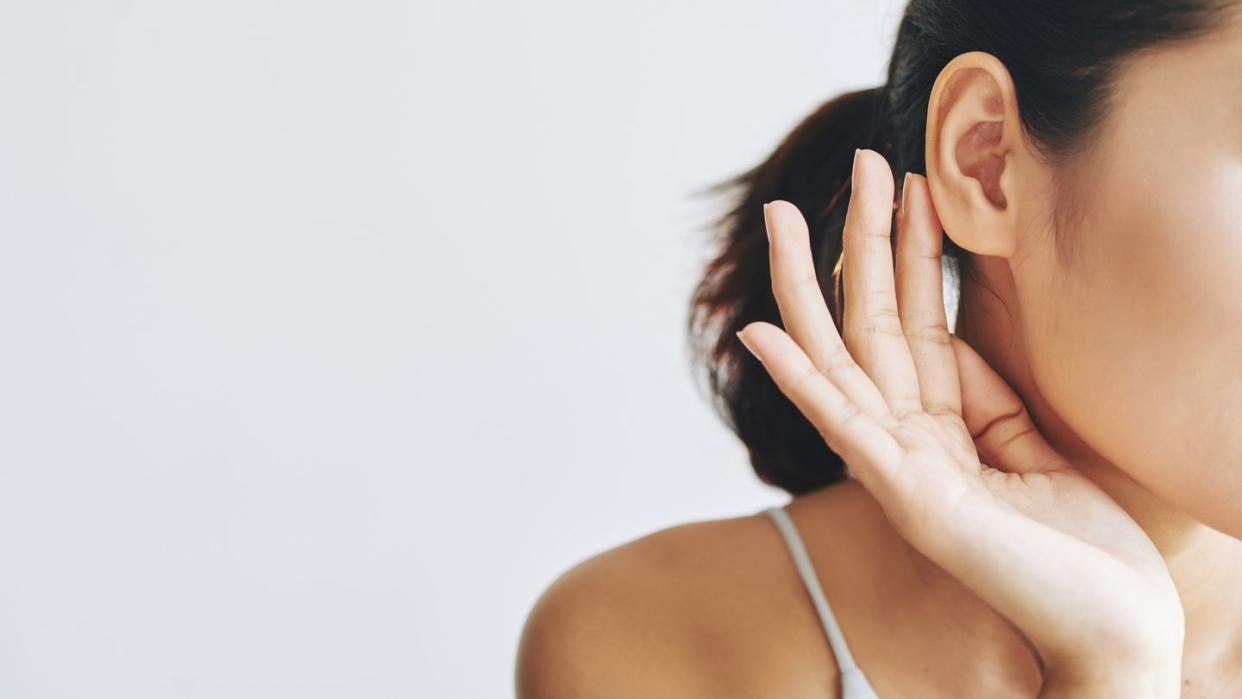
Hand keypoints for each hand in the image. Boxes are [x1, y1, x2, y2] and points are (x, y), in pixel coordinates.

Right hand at [736, 149, 1183, 694]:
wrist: (1112, 629)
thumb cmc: (1083, 551)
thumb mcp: (1036, 451)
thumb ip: (989, 399)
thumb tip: (958, 339)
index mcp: (943, 430)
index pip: (917, 325)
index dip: (913, 253)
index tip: (911, 186)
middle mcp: (908, 442)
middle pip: (871, 324)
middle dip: (862, 242)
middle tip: (855, 165)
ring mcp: (899, 469)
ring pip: (841, 360)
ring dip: (808, 289)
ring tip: (782, 220)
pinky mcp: (908, 495)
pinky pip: (844, 426)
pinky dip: (800, 380)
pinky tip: (764, 335)